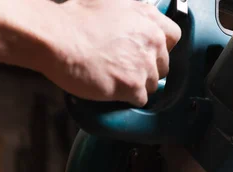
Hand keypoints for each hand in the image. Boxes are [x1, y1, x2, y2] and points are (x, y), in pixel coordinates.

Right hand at [45, 0, 181, 106]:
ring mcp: (143, 64)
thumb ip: (130, 15)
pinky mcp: (132, 85)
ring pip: (152, 85)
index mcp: (148, 18)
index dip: (159, 48)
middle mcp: (152, 40)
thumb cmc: (75, 19)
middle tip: (125, 70)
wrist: (59, 37)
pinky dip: (128, 99)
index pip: (173, 38)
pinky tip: (113, 91)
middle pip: (162, 65)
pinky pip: (140, 100)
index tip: (148, 53)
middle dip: (147, 70)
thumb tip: (128, 25)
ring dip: (136, 86)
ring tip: (116, 81)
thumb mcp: (110, 3)